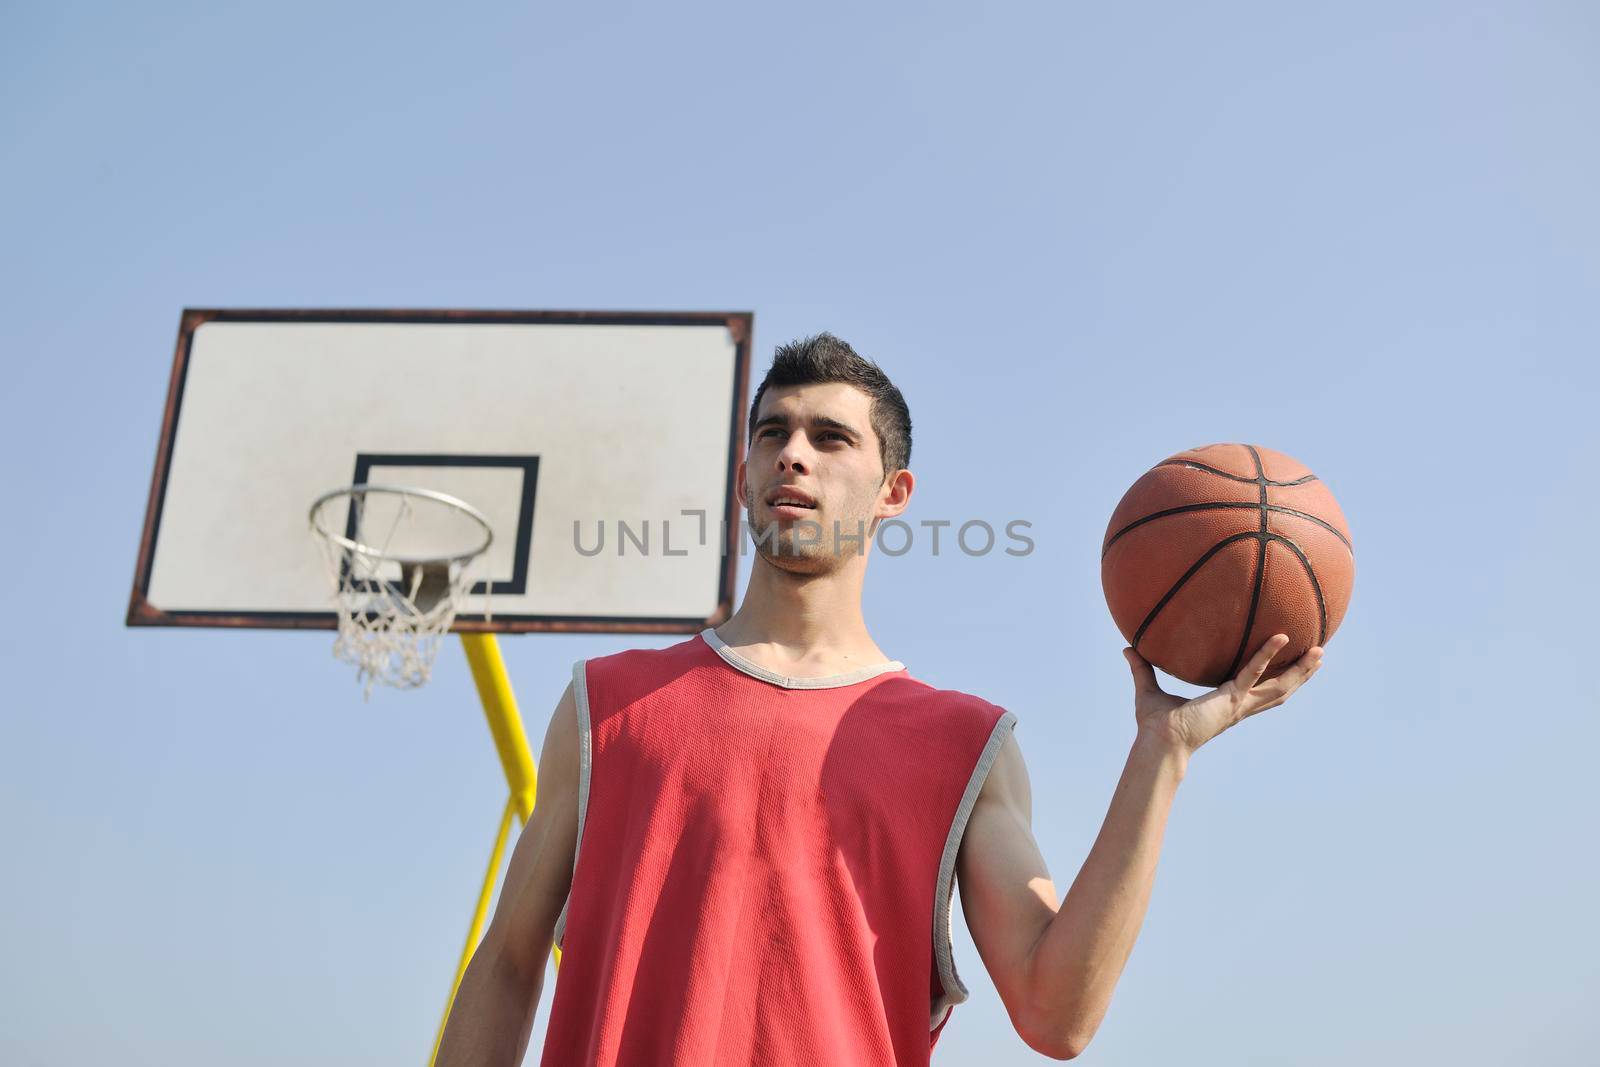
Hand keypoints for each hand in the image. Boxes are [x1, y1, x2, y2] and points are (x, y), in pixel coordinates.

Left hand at [1123, 635, 1323, 755]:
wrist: (1159, 743)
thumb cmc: (1155, 724)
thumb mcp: (1148, 689)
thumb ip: (1142, 668)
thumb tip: (1127, 648)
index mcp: (1227, 705)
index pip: (1258, 690)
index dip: (1276, 679)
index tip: (1290, 665)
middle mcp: (1239, 706)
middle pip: (1279, 690)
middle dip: (1300, 675)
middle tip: (1319, 656)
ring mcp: (1239, 704)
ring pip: (1279, 686)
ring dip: (1300, 670)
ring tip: (1320, 650)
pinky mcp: (1231, 699)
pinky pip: (1253, 672)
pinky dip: (1266, 654)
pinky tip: (1280, 637)